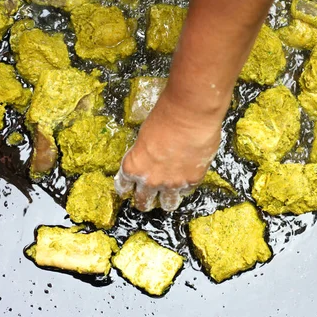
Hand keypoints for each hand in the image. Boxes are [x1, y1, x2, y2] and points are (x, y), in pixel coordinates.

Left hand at [114, 89, 222, 211]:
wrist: (190, 113)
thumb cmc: (165, 115)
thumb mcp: (144, 135)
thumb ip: (145, 154)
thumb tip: (151, 157)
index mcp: (133, 166)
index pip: (124, 187)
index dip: (127, 188)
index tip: (130, 187)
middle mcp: (150, 180)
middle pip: (143, 202)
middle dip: (144, 201)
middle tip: (148, 198)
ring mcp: (172, 183)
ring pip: (167, 204)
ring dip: (166, 200)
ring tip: (168, 197)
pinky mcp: (192, 180)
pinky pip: (186, 191)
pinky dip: (185, 185)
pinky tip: (186, 177)